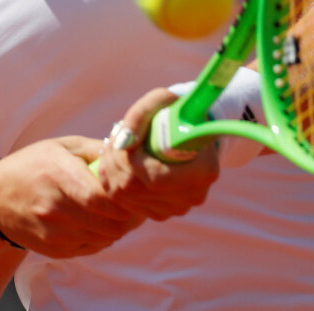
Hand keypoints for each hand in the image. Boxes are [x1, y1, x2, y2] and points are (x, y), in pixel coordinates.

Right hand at [0, 138, 144, 258]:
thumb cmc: (33, 165)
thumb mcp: (61, 147)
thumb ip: (96, 149)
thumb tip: (129, 152)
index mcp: (59, 176)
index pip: (103, 199)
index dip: (125, 198)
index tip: (132, 190)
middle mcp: (55, 209)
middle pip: (110, 223)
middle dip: (127, 215)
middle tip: (132, 203)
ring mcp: (54, 233)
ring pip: (105, 238)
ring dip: (117, 227)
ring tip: (114, 211)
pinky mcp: (54, 250)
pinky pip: (92, 247)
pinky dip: (102, 236)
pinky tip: (96, 222)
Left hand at [95, 88, 218, 221]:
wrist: (188, 130)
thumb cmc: (175, 111)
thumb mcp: (162, 100)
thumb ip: (141, 115)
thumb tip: (123, 141)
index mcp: (203, 171)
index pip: (155, 178)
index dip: (129, 159)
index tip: (123, 136)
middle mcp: (192, 196)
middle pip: (136, 188)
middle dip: (115, 160)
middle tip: (114, 137)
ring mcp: (176, 208)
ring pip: (126, 197)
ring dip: (110, 168)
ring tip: (114, 146)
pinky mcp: (160, 212)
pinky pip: (124, 203)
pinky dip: (111, 180)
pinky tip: (114, 161)